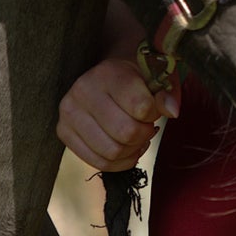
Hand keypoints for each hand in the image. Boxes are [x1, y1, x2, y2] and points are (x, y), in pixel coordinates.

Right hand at [56, 54, 178, 170]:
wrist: (106, 76)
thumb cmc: (136, 78)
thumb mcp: (158, 76)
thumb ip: (169, 91)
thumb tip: (171, 111)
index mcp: (108, 72)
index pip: (141, 107)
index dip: (155, 113)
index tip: (154, 108)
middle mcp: (83, 90)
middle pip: (125, 133)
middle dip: (144, 135)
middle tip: (146, 126)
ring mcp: (69, 112)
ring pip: (111, 152)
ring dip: (132, 151)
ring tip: (136, 138)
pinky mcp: (63, 131)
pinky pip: (98, 162)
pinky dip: (119, 163)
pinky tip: (126, 150)